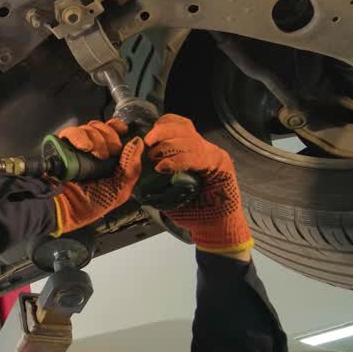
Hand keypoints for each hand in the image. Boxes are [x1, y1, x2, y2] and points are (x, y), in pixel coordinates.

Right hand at [51, 119, 143, 234]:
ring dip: (97, 139)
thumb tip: (138, 142)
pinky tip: (84, 147)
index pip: (113, 132)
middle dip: (110, 137)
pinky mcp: (60, 146)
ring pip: (88, 128)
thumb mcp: (119, 191)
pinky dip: (79, 137)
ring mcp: (75, 146)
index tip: (123, 131)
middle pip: (102, 127)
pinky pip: (71, 132)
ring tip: (96, 155)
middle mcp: (91, 149)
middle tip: (109, 153)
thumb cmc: (91, 205)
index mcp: (107, 158)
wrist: (65, 210)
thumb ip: (132, 168)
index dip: (118, 128)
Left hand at [145, 115, 252, 256]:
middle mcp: (203, 147)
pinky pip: (197, 156)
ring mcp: (213, 154)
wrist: (211, 227)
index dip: (162, 125)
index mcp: (190, 148)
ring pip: (189, 139)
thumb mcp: (164, 189)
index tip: (146, 136)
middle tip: (147, 142)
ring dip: (168, 146)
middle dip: (162, 132)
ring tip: (154, 160)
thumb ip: (153, 175)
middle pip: (183, 127)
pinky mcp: (221, 164)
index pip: (178, 124)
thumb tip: (131, 164)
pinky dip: (178, 160)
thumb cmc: (188, 210)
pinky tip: (164, 167)